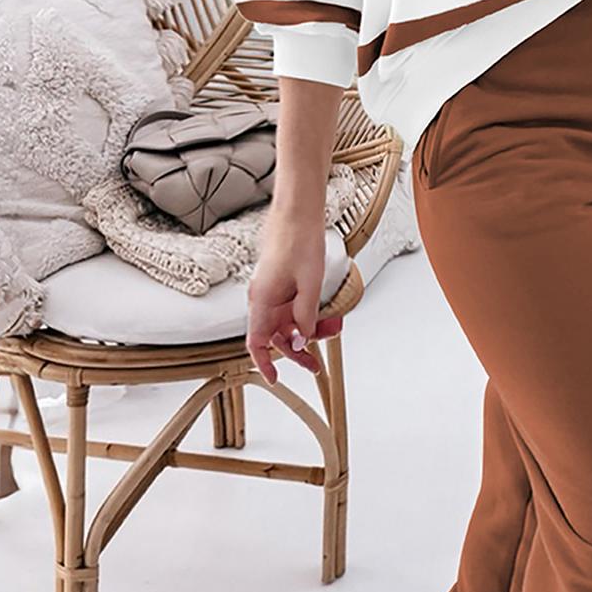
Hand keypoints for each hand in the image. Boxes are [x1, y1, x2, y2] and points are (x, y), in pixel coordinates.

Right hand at [245, 216, 343, 383]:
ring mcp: (272, 291)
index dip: (264, 363)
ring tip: (335, 326)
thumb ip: (306, 316)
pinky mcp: (282, 285)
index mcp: (262, 300)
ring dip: (310, 329)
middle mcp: (263, 298)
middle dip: (298, 350)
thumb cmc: (300, 241)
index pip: (256, 342)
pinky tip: (328, 313)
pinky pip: (293, 308)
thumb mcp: (310, 284)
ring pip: (288, 322)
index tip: (275, 379)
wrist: (299, 212)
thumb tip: (302, 342)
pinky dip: (309, 314)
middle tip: (318, 364)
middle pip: (276, 336)